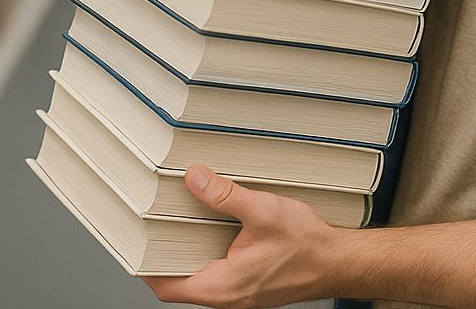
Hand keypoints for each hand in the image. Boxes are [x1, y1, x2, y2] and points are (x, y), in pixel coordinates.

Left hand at [143, 165, 344, 307]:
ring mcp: (238, 293)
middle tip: (154, 223)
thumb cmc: (308, 246)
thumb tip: (195, 180)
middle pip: (179, 281)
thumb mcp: (264, 212)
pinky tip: (213, 227)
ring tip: (180, 221)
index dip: (146, 266)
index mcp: (223, 285)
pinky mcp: (249, 286)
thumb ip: (226, 196)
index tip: (135, 242)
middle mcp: (227, 296)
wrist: (339, 262)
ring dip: (187, 252)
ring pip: (198, 277)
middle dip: (164, 255)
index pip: (166, 286)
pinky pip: (217, 272)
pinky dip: (208, 252)